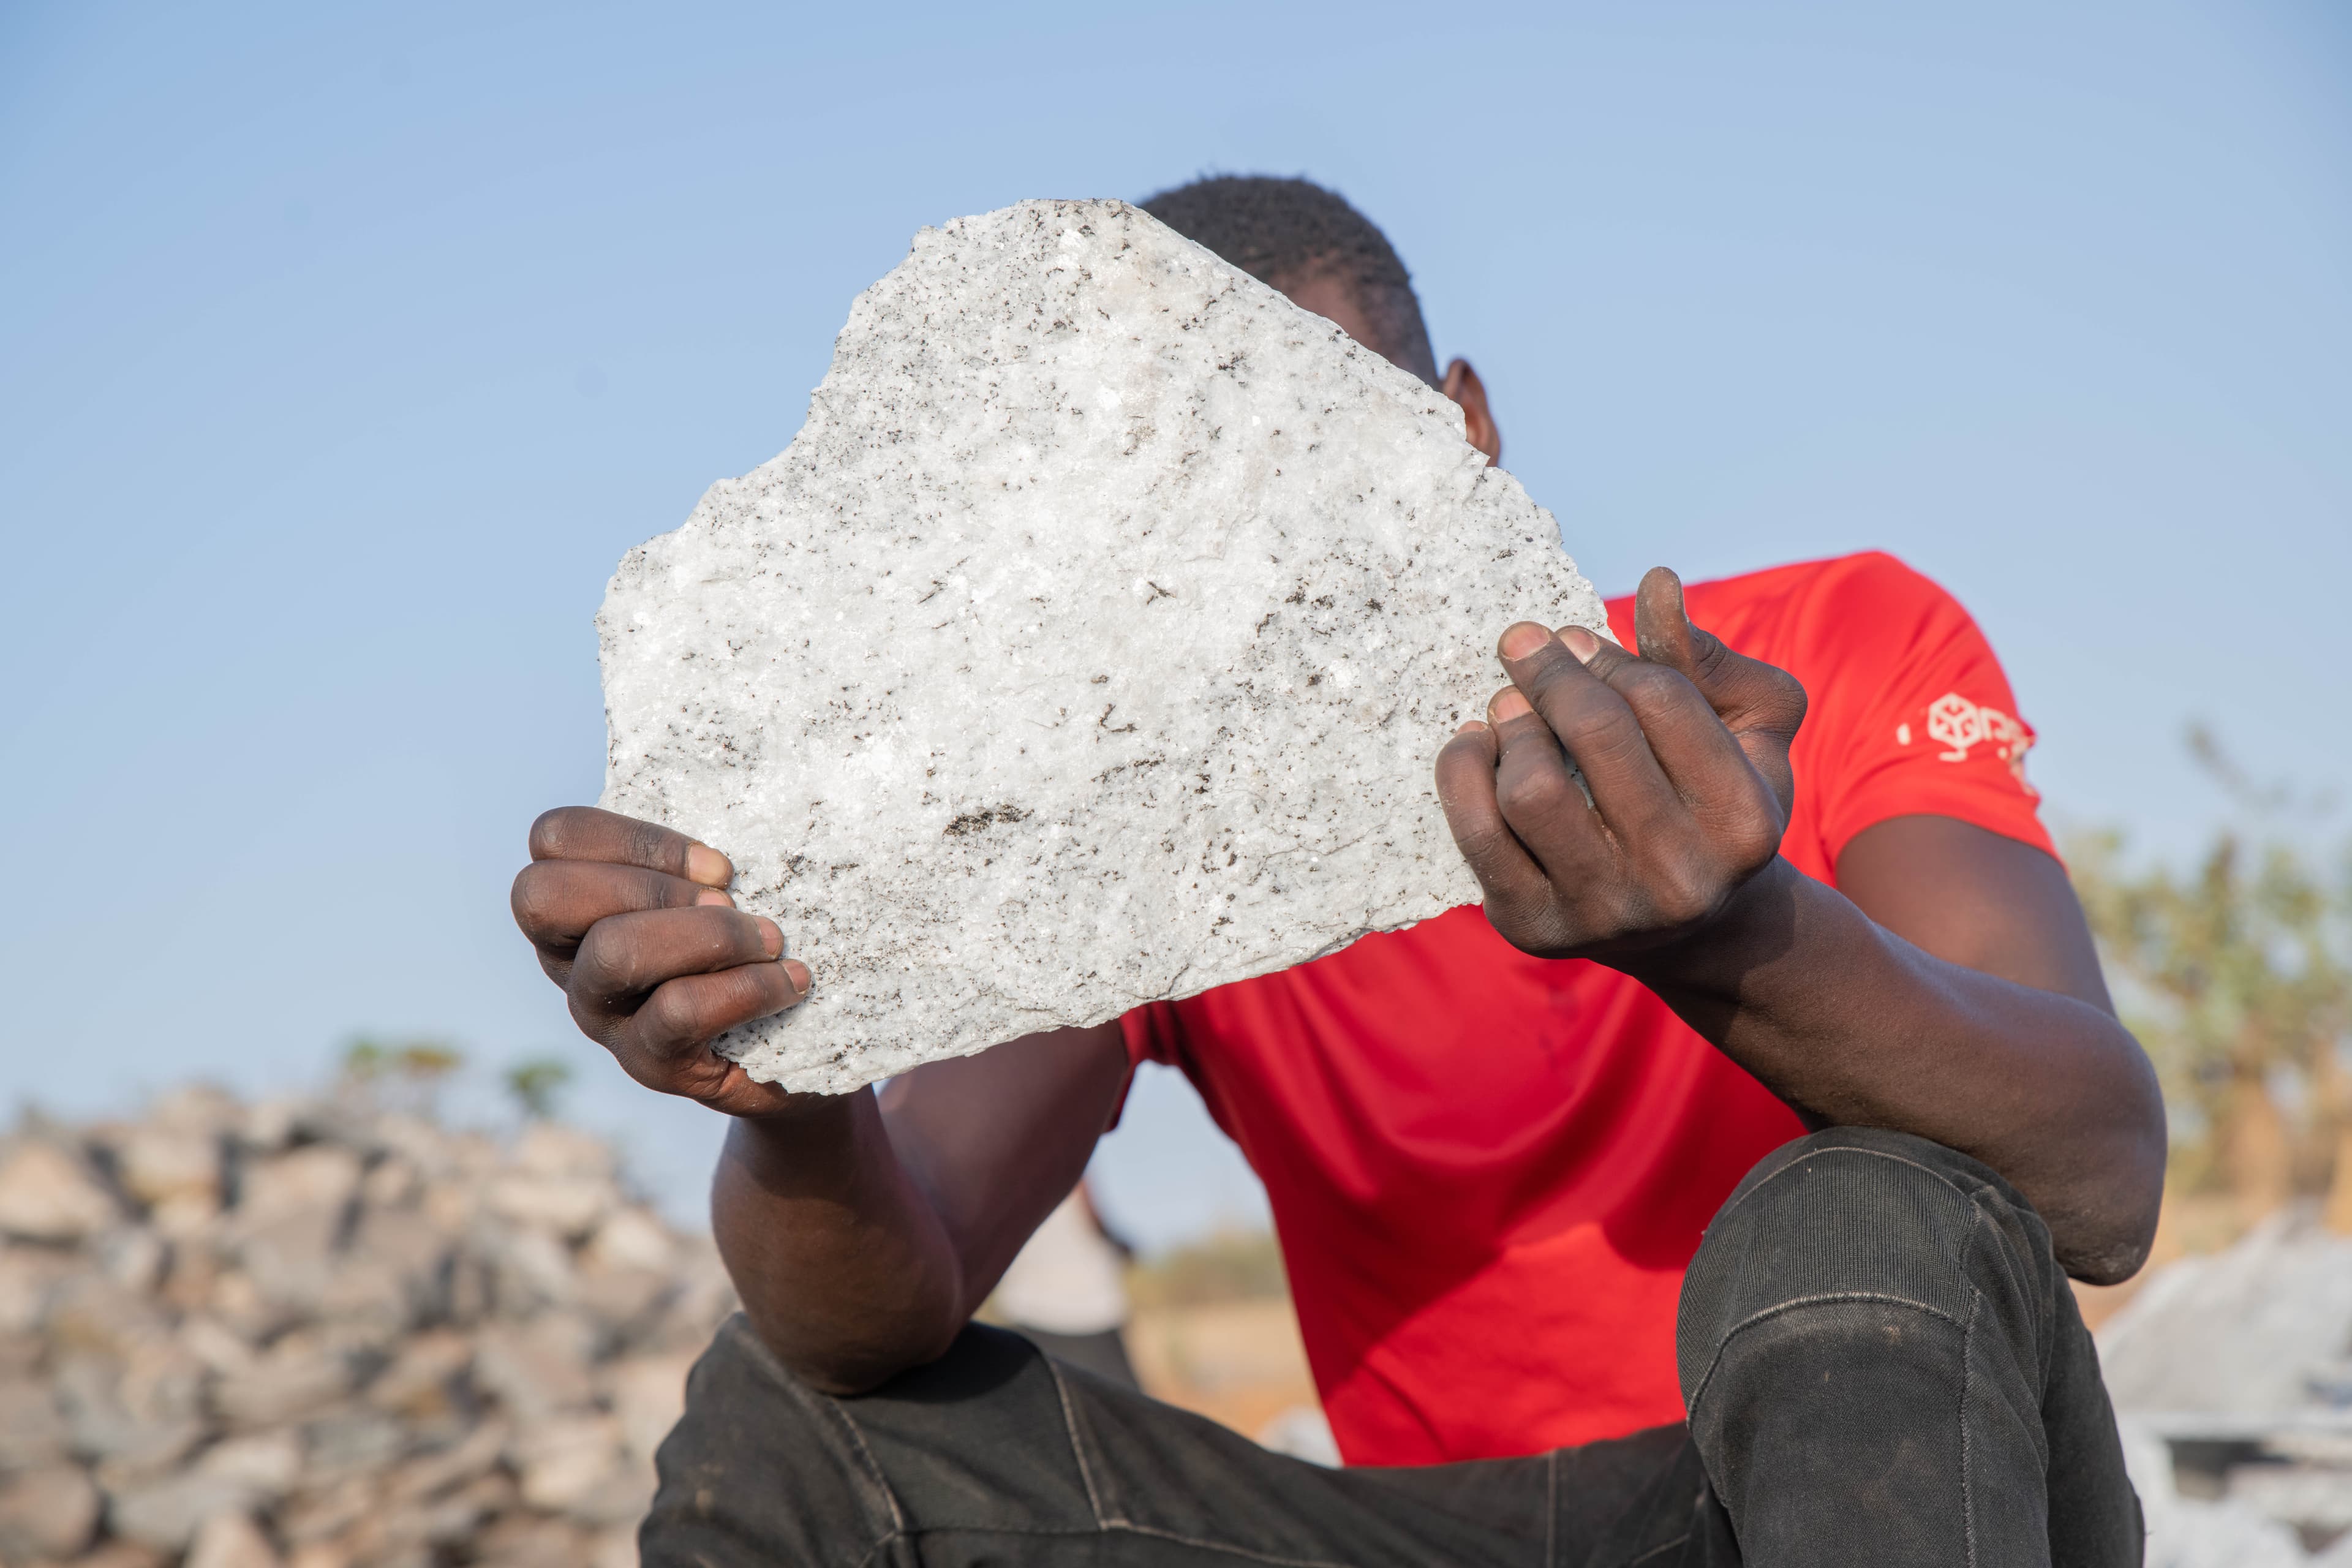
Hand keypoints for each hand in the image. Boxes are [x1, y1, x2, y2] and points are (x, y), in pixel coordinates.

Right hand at [510, 806, 812, 1116]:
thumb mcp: (718, 888)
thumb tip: (742, 787)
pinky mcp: (645, 1062)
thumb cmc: (752, 945)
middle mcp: (569, 956)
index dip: (632, 837)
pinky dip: (747, 986)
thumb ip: (702, 852)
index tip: (717, 863)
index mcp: (580, 900)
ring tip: (768, 938)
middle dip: (650, 885)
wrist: (790, 1048)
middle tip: (728, 898)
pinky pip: (679, 1009)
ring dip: (705, 934)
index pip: (554, 837)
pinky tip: (791, 981)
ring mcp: (600, 1014)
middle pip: (548, 894)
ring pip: (612, 951)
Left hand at [1434, 568, 1807, 960]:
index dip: (1606, 655)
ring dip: (1511, 725)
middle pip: (1597, 732)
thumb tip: (1658, 586)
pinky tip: (1475, 743)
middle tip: (1523, 645)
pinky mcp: (1535, 928)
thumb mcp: (1746, 731)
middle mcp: (1680, 877)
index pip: (1660, 697)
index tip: (1575, 640)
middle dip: (1550, 672)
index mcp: (1744, 822)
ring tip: (1509, 706)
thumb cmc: (1714, 805)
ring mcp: (1604, 911)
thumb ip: (1706, 660)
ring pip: (1533, 788)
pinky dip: (1462, 771)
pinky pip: (1477, 833)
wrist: (1689, 928)